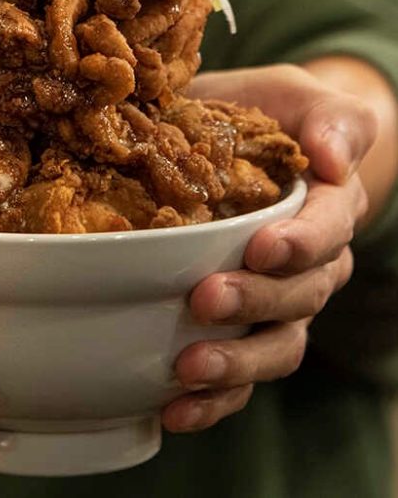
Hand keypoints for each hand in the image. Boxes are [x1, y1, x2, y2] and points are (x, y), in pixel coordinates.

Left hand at [161, 64, 377, 432]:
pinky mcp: (241, 326)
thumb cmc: (268, 113)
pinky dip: (214, 397)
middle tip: (205, 299)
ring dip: (236, 363)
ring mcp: (277, 302)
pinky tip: (174, 409)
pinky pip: (241, 374)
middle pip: (299, 297)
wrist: (239, 139)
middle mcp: (309, 264)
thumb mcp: (300, 97)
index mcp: (326, 207)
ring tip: (189, 368)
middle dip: (256, 302)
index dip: (300, 244)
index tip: (260, 246)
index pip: (328, 230)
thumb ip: (331, 120)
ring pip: (274, 346)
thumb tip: (332, 159)